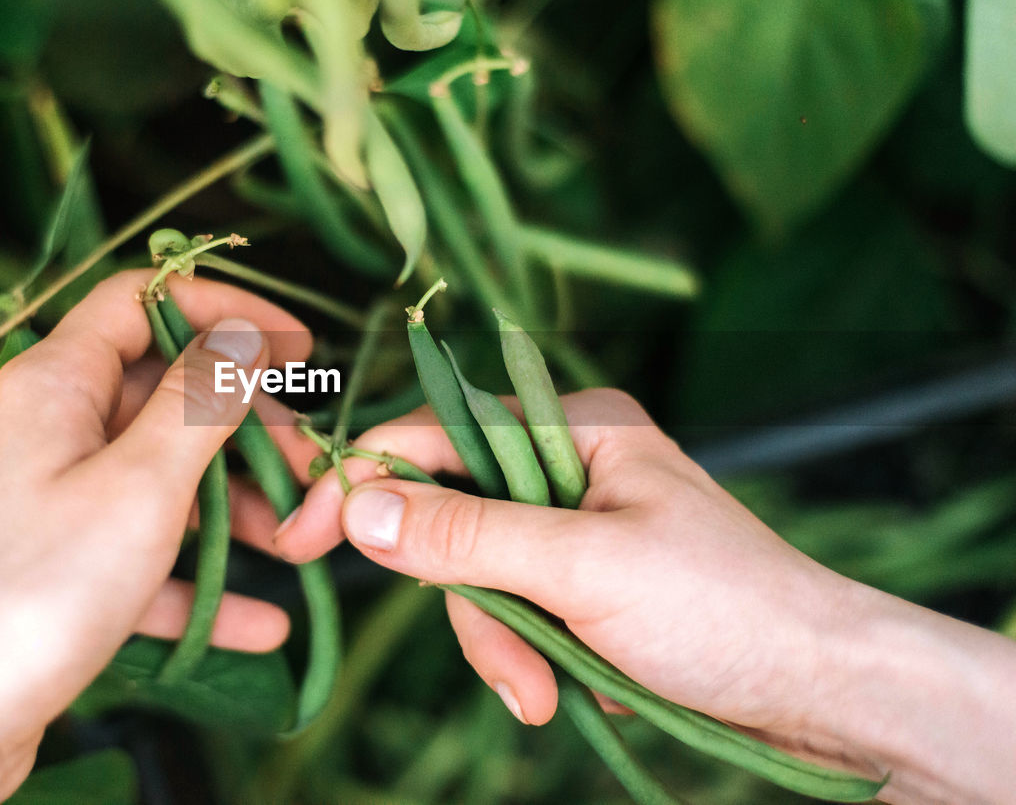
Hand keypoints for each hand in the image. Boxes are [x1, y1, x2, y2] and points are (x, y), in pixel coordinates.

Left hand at [0, 270, 310, 804]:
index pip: (142, 301)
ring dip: (232, 507)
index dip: (224, 310)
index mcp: (51, 382)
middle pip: (160, 394)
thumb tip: (242, 334)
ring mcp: (43, 496)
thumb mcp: (143, 483)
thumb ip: (201, 399)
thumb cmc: (40, 589)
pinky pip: (137, 550)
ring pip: (156, 475)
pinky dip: (194, 577)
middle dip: (243, 428)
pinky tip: (258, 621)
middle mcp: (41, 426)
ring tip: (294, 544)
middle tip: (305, 465)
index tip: (296, 345)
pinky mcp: (50, 562)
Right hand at [274, 389, 1015, 804]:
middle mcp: (567, 464)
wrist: (822, 687)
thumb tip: (357, 504)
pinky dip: (525, 657)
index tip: (298, 535)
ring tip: (548, 696)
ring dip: (502, 645)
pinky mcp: (583, 582)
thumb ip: (466, 534)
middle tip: (510, 671)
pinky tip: (567, 691)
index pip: (435, 432)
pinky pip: (511, 611)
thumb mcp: (584, 568)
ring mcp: (573, 526)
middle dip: (467, 602)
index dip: (362, 479)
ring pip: (476, 575)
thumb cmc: (723, 607)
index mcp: (573, 424)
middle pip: (450, 516)